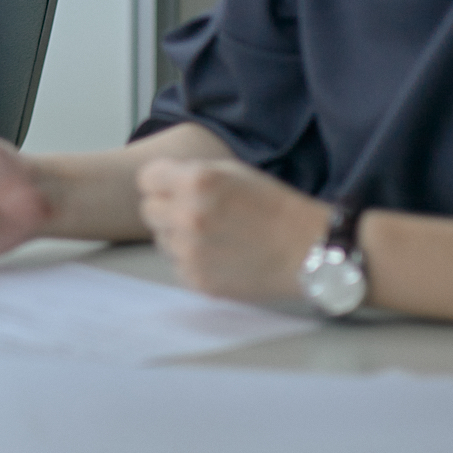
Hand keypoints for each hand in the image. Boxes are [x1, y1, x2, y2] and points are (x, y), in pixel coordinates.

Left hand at [135, 159, 329, 302]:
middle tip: (196, 212)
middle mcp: (187, 216)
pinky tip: (221, 255)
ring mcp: (191, 251)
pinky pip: (177, 265)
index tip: (173, 188)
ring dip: (179, 236)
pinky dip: (193, 261)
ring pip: (162, 240)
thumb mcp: (232, 172)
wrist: (306, 249)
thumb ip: (190, 174)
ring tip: (215, 235)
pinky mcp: (198, 280)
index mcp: (196, 182)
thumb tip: (156, 182)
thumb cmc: (273, 206)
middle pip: (148, 210)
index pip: (146, 179)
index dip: (161, 182)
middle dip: (167, 209)